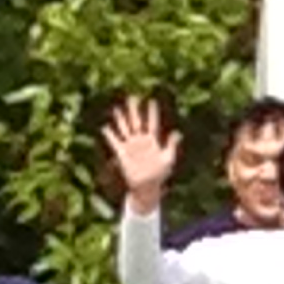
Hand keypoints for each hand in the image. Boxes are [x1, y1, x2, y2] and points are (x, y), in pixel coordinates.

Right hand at [102, 94, 180, 212]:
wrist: (147, 187)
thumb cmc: (159, 174)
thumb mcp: (168, 158)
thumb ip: (171, 145)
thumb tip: (177, 132)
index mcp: (153, 142)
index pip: (152, 123)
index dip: (152, 112)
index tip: (151, 101)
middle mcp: (141, 141)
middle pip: (137, 122)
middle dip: (134, 110)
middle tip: (132, 97)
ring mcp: (131, 146)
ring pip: (125, 129)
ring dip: (121, 119)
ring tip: (117, 108)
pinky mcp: (122, 153)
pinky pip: (114, 142)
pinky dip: (110, 135)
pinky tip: (105, 127)